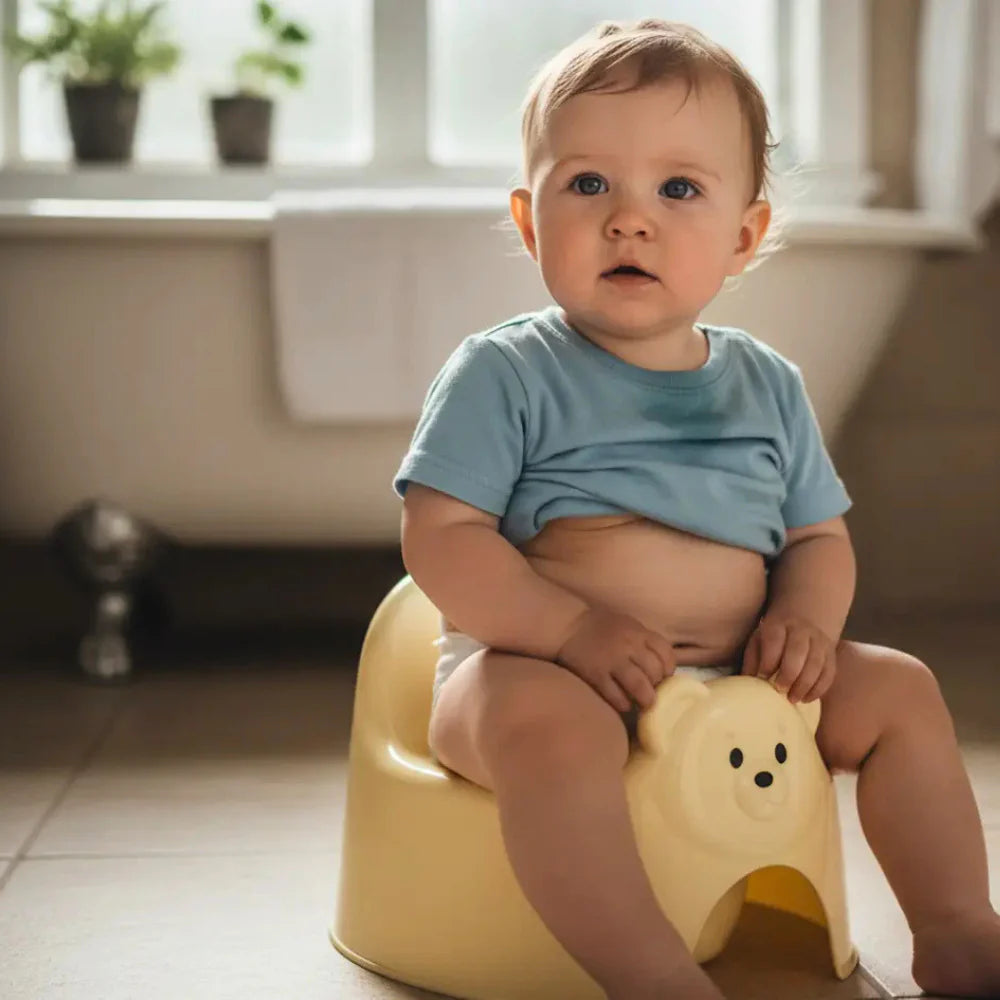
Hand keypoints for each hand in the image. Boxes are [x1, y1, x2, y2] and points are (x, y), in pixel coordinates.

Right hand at [554, 606, 676, 712]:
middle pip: (654, 671)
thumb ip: (644, 640)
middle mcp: (628, 646)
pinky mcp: (596, 675)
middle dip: (657, 685)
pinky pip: (616, 696)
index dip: (668, 668)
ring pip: (639, 686)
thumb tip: (662, 664)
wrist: (568, 625)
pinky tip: (624, 705)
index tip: (664, 676)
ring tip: (645, 704)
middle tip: (653, 692)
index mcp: (638, 632)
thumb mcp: (628, 625)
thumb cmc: (601, 626)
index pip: (665, 652)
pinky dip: (624, 704)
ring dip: (646, 699)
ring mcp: (612, 661)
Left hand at [741, 612, 836, 702]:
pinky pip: (829, 672)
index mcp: (779, 624)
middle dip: (789, 674)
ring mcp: (819, 641)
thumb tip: (749, 682)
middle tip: (780, 691)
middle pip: (798, 651)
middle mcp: (801, 630)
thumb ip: (753, 659)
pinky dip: (819, 688)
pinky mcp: (831, 653)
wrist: (805, 618)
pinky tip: (807, 699)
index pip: (775, 640)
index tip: (763, 677)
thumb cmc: (774, 636)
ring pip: (816, 663)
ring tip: (793, 699)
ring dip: (805, 684)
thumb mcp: (758, 640)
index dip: (769, 660)